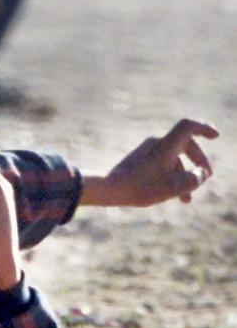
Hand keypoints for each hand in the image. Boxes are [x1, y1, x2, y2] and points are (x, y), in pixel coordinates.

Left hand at [82, 119, 217, 207]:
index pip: (188, 126)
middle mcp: (156, 143)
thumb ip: (195, 178)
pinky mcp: (140, 160)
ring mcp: (147, 151)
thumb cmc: (143, 187)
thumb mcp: (175, 187)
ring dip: (184, 176)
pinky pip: (162, 164)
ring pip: (174, 159)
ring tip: (186, 201)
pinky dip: (172, 176)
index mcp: (166, 145)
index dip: (204, 128)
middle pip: (185, 145)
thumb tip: (201, 173)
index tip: (216, 136)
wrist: (111, 188)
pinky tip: (171, 195)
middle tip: (206, 176)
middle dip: (198, 161)